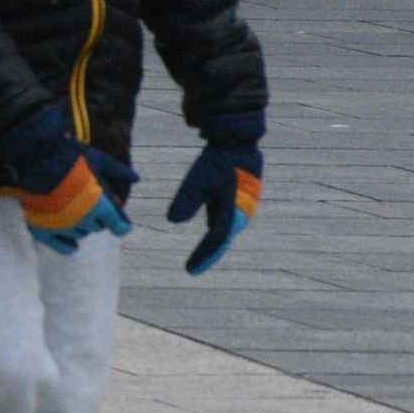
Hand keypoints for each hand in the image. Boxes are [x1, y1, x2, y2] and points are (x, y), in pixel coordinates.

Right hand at [2, 114, 135, 253]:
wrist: (31, 158)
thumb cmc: (66, 155)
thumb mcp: (96, 158)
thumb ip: (117, 170)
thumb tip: (136, 178)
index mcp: (99, 204)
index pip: (119, 226)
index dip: (121, 225)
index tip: (122, 224)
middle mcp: (83, 220)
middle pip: (97, 227)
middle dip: (97, 218)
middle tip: (90, 203)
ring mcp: (63, 227)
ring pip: (80, 234)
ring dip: (82, 226)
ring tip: (75, 212)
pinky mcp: (44, 229)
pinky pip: (62, 247)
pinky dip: (69, 246)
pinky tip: (72, 245)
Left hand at [167, 137, 264, 275]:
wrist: (238, 141)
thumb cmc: (218, 160)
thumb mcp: (198, 177)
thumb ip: (187, 199)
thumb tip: (172, 221)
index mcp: (233, 210)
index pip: (215, 240)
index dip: (203, 256)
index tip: (190, 271)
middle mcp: (240, 213)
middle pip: (221, 238)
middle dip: (208, 254)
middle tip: (192, 269)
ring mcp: (242, 206)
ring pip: (225, 229)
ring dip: (214, 244)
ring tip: (200, 259)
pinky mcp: (239, 199)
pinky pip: (226, 219)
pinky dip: (217, 230)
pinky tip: (209, 236)